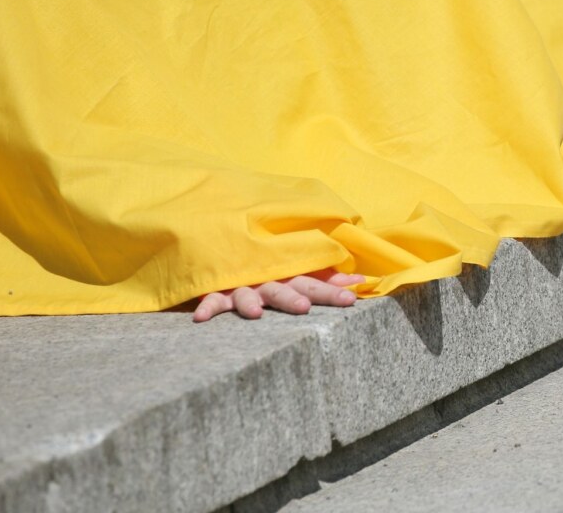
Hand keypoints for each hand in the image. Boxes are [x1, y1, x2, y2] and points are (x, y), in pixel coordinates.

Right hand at [192, 270, 364, 321]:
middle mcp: (267, 279)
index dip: (331, 292)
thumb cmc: (272, 266)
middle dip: (293, 297)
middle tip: (304, 307)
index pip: (314, 284)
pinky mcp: (218, 289)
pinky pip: (210, 298)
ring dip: (250, 302)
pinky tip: (201, 318)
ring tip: (256, 313)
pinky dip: (206, 306)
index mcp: (290, 275)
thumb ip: (327, 278)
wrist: (230, 245)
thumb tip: (362, 282)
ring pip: (246, 293)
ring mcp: (242, 284)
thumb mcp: (299, 271)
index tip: (351, 299)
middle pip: (283, 288)